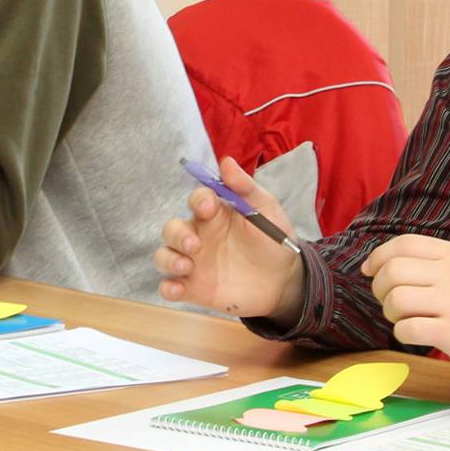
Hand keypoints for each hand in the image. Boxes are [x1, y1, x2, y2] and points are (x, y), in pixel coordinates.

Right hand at [153, 157, 305, 319]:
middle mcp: (199, 235)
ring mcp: (194, 262)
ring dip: (168, 259)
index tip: (209, 208)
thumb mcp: (265, 210)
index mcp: (215, 213)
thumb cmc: (273, 239)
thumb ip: (245, 187)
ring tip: (185, 267)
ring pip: (165, 255)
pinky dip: (167, 287)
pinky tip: (175, 289)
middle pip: (173, 228)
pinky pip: (170, 286)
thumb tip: (226, 161)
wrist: (284, 280)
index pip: (197, 200)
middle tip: (195, 245)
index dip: (198, 201)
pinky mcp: (194, 287)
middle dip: (178, 235)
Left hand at [361, 234, 449, 371]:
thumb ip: (424, 260)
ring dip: (390, 312)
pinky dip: (401, 333)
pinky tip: (411, 333)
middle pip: (394, 271)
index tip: (369, 270)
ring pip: (397, 299)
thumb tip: (374, 264)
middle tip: (387, 300)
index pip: (404, 244)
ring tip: (401, 318)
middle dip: (379, 288)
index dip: (378, 256)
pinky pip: (408, 329)